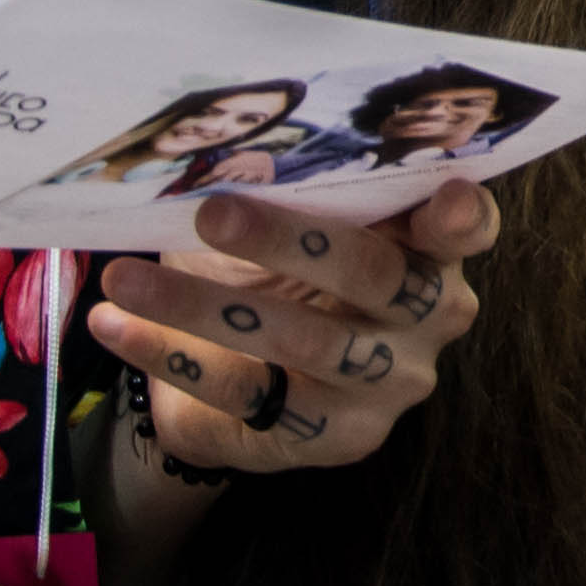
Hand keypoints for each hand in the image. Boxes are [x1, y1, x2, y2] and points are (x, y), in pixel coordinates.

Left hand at [92, 179, 487, 477]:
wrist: (233, 381)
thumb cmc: (268, 275)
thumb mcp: (283, 223)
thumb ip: (287, 189)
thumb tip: (215, 148)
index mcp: (428, 249)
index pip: (467, 228)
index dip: (463, 216)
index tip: (446, 198)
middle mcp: (429, 318)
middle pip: (378, 275)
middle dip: (292, 240)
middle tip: (210, 212)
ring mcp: (391, 383)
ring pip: (308, 341)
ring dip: (204, 306)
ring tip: (125, 278)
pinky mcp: (340, 437)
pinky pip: (254, 396)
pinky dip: (175, 357)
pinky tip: (117, 327)